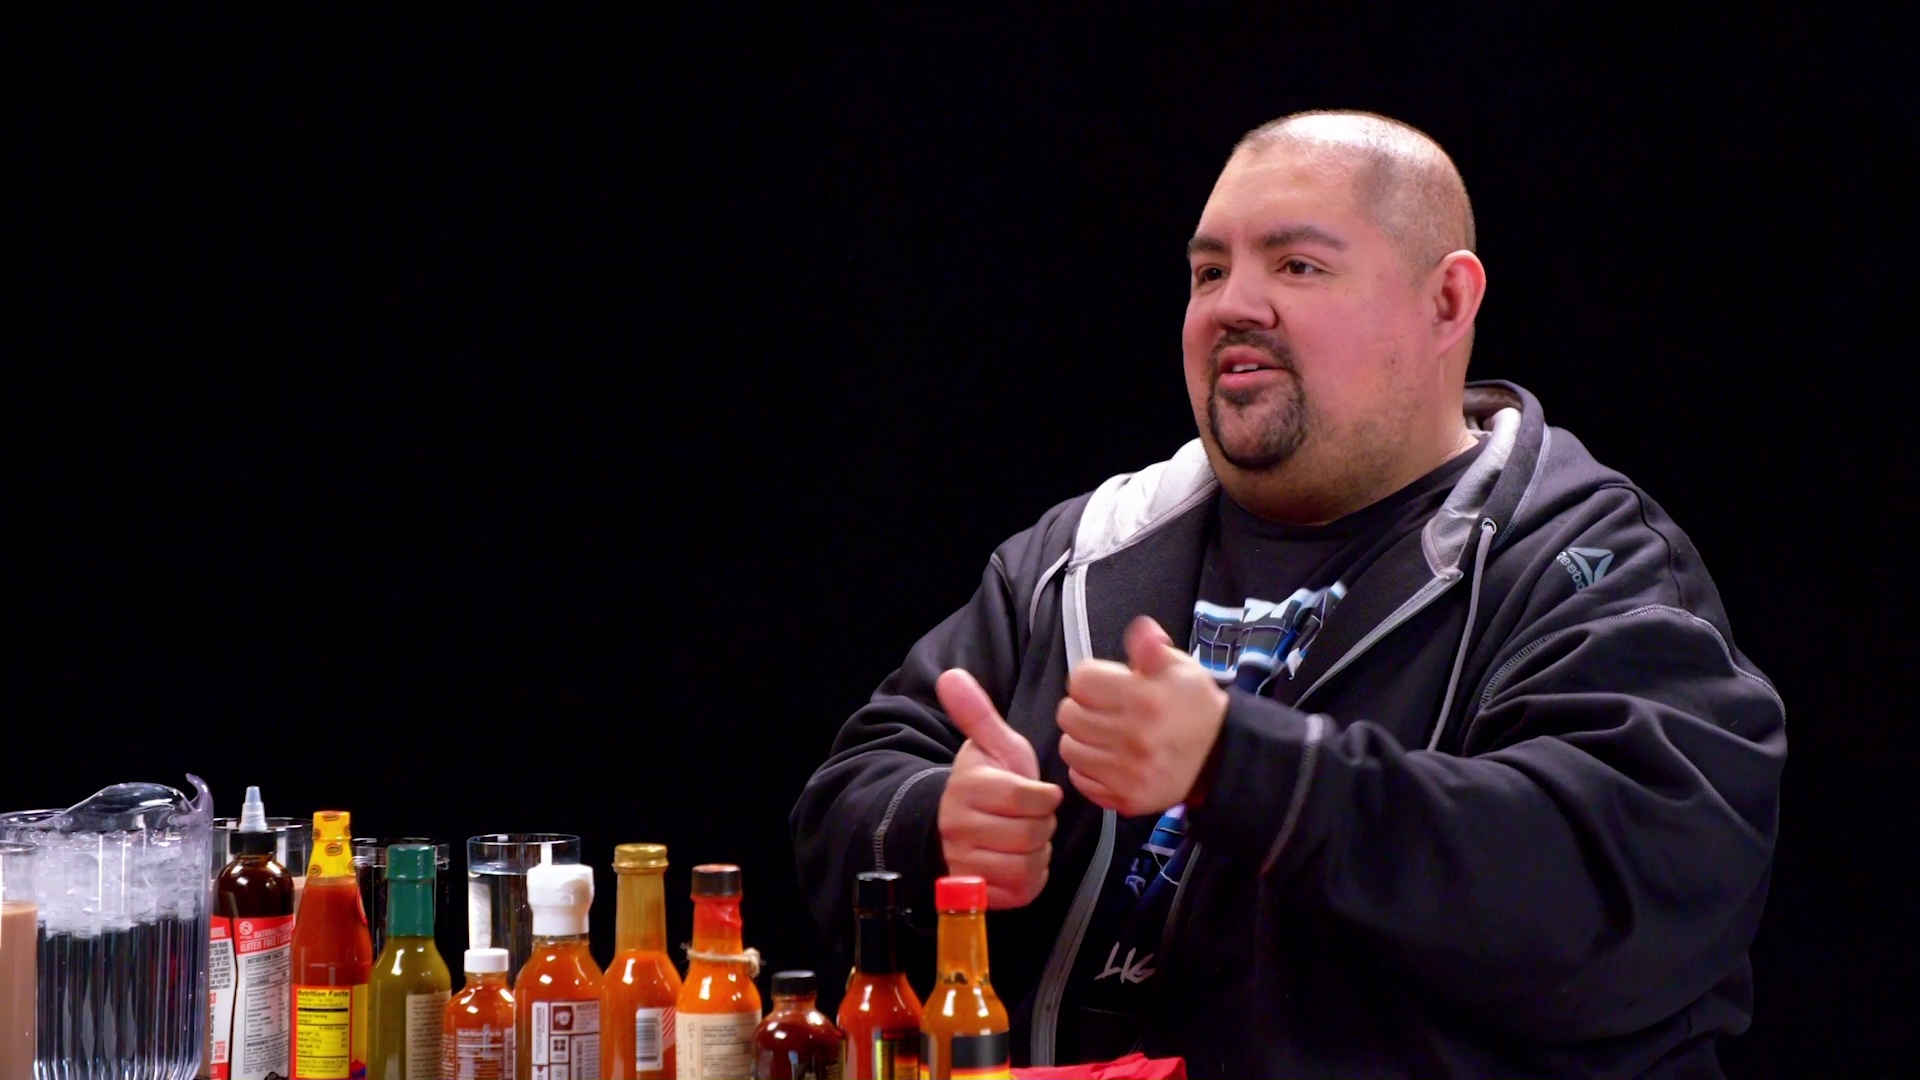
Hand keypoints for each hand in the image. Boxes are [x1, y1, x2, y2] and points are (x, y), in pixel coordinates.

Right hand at [935, 668, 1063, 908]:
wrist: (956, 824)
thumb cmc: (988, 782)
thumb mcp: (991, 746)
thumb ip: (978, 713)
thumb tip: (951, 675)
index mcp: (969, 787)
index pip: (1028, 799)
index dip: (1044, 798)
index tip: (1037, 794)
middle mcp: (959, 827)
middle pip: (1032, 834)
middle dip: (1042, 824)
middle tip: (1030, 816)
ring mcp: (965, 863)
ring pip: (1029, 865)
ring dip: (1037, 852)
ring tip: (1024, 837)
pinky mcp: (977, 892)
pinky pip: (1022, 890)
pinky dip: (1030, 877)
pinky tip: (1018, 859)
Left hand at [1057, 615, 1228, 816]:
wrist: (1220, 759)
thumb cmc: (1195, 708)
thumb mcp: (1181, 669)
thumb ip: (1152, 649)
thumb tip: (1141, 629)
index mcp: (1145, 699)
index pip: (1081, 681)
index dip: (1091, 678)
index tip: (1107, 684)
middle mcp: (1133, 737)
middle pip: (1068, 715)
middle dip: (1082, 707)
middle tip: (1103, 709)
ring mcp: (1128, 772)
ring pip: (1069, 748)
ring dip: (1082, 738)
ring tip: (1104, 734)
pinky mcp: (1125, 798)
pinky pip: (1080, 779)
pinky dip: (1088, 768)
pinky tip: (1108, 758)